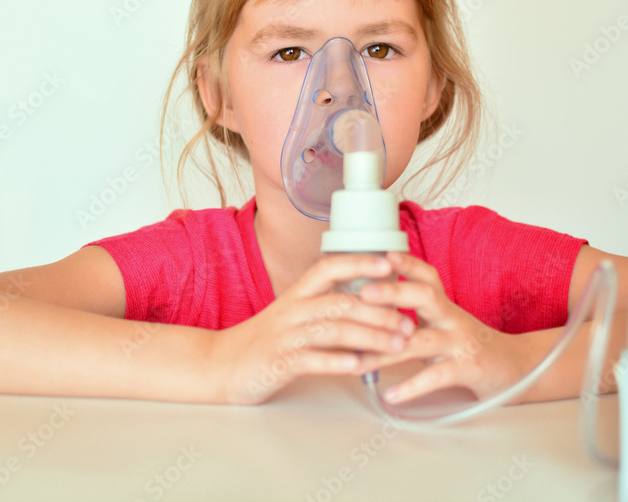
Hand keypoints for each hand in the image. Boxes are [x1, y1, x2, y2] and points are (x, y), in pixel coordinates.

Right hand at [208, 253, 415, 404]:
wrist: (219, 364)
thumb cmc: (264, 341)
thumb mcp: (293, 315)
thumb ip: (325, 306)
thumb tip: (371, 303)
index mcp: (297, 294)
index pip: (329, 267)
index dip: (359, 262)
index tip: (390, 263)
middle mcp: (292, 310)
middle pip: (340, 302)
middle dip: (379, 312)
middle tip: (408, 323)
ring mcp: (284, 336)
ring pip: (332, 329)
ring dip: (368, 337)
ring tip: (396, 345)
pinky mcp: (278, 362)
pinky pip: (311, 359)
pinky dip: (336, 361)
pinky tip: (358, 365)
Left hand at [358, 251, 533, 404]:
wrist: (515, 369)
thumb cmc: (466, 345)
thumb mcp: (442, 322)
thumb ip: (414, 313)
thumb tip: (365, 307)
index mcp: (443, 305)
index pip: (426, 276)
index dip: (406, 263)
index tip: (382, 254)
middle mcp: (451, 318)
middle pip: (424, 296)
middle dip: (393, 292)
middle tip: (363, 293)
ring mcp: (460, 343)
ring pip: (421, 341)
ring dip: (387, 350)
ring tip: (358, 361)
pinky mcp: (467, 370)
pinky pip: (437, 376)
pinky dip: (412, 386)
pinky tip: (390, 394)